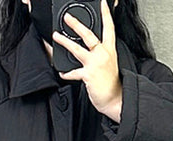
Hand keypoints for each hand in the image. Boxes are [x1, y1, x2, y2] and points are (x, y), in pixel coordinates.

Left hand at [53, 0, 122, 122]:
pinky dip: (67, 73)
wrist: (115, 99)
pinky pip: (74, 72)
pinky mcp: (88, 75)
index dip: (106, 14)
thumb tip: (92, 48)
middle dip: (76, 25)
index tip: (102, 3)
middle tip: (67, 17)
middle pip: (89, 35)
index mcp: (110, 50)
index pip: (109, 28)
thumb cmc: (112, 84)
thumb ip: (102, 53)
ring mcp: (95, 64)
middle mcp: (103, 55)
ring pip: (77, 49)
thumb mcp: (110, 64)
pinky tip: (62, 72)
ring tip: (56, 36)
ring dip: (65, 42)